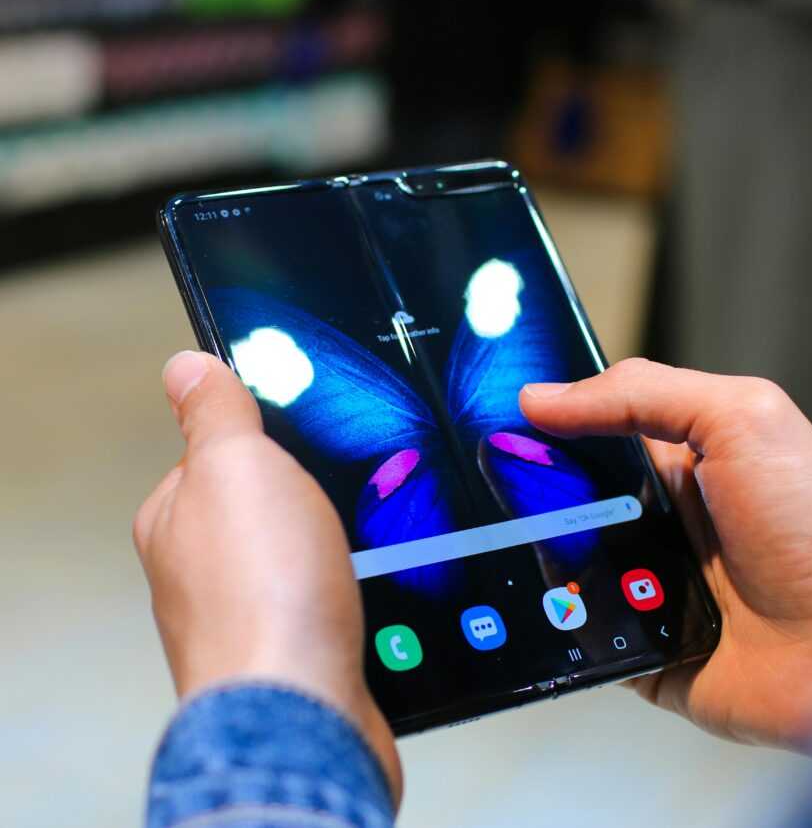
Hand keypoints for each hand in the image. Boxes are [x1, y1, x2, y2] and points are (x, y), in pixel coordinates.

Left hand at [134, 351, 400, 799]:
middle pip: (268, 505)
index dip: (267, 438)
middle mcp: (203, 571)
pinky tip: (369, 591)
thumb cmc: (261, 595)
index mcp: (178, 518)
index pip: (217, 452)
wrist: (304, 709)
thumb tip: (187, 367)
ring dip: (339, 546)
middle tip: (343, 492)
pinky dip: (354, 591)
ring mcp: (249, 614)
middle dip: (313, 496)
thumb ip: (215, 412)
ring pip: (305, 555)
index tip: (304, 435)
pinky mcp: (295, 651)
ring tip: (362, 542)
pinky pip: (330, 601)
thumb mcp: (239, 464)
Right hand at [521, 359, 811, 751]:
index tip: (493, 416)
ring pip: (561, 564)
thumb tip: (542, 396)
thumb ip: (643, 393)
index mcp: (682, 461)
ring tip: (496, 544)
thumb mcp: (742, 418)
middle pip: (567, 498)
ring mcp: (648, 587)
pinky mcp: (640, 648)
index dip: (547, 422)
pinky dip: (556, 622)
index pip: (593, 430)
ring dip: (537, 556)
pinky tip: (531, 609)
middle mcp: (660, 521)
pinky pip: (577, 632)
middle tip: (487, 484)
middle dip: (529, 492)